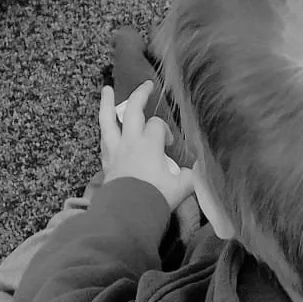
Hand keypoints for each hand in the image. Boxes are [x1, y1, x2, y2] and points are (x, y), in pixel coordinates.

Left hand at [98, 82, 195, 210]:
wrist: (127, 216)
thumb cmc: (154, 199)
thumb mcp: (180, 188)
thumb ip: (191, 177)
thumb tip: (199, 171)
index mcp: (149, 144)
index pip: (157, 125)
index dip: (164, 131)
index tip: (168, 146)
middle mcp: (130, 142)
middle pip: (133, 110)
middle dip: (140, 95)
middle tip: (147, 85)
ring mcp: (115, 151)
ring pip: (107, 120)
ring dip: (107, 103)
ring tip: (106, 89)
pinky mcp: (106, 163)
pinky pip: (103, 139)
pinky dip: (104, 129)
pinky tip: (105, 126)